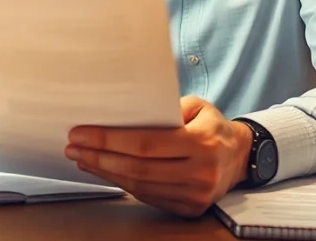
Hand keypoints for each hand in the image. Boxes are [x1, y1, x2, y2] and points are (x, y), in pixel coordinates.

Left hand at [64, 95, 253, 217]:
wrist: (241, 157)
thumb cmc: (212, 127)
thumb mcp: (197, 106)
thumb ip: (166, 108)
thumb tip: (124, 112)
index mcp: (202, 143)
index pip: (146, 143)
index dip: (109, 140)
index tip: (82, 133)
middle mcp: (200, 172)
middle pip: (138, 168)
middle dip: (100, 157)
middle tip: (74, 147)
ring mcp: (195, 195)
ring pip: (140, 186)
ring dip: (106, 172)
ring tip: (84, 159)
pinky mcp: (189, 208)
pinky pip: (148, 197)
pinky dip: (123, 184)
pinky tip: (106, 171)